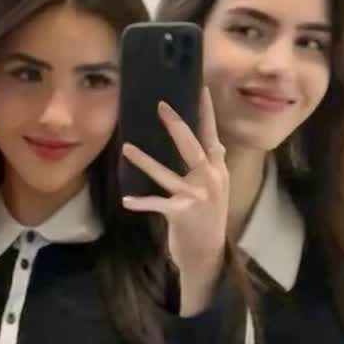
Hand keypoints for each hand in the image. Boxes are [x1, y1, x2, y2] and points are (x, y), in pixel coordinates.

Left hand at [121, 88, 228, 310]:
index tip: (202, 88)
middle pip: (190, 146)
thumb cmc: (207, 220)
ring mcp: (195, 197)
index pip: (211, 135)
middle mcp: (209, 180)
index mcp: (217, 170)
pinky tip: (126, 200)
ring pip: (166, 174)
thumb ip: (213, 166)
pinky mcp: (181, 214)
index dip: (207, 112)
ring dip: (144, 161)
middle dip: (175, 125)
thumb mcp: (216, 190)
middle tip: (160, 106)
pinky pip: (157, 204)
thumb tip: (214, 143)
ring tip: (126, 148)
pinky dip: (141, 203)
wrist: (207, 255)